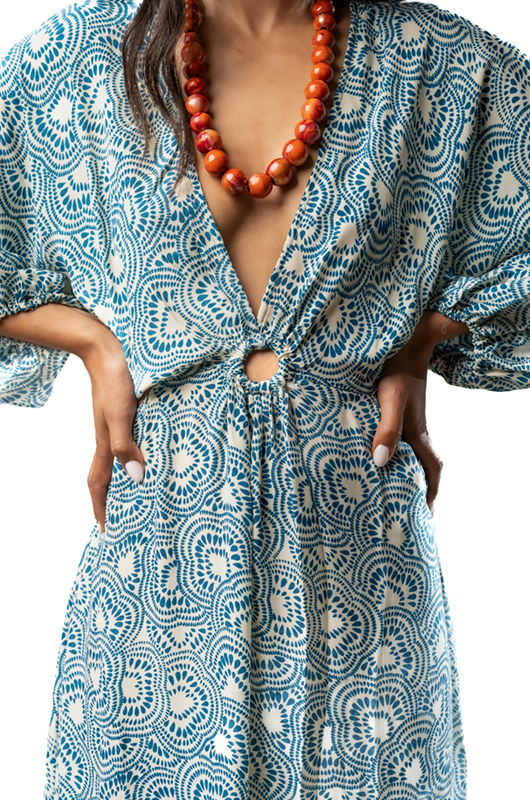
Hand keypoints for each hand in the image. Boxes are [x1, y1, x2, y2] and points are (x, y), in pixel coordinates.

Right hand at [82, 339, 145, 533]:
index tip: (106, 531)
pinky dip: (140, 456)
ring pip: (122, 461)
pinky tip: (155, 456)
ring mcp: (119, 427)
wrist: (109, 350)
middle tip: (127, 521)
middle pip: (108, 477)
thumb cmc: (114, 381)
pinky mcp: (130, 415)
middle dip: (113, 501)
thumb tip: (135, 477)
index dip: (101, 508)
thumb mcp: (120, 414)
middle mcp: (110, 439)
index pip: (99, 484)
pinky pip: (133, 444)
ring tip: (144, 496)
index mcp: (105, 444)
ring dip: (128, 480)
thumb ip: (125, 444)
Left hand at [371, 310, 469, 515]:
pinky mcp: (395, 410)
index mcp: (419, 434)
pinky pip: (396, 439)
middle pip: (422, 466)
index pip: (432, 470)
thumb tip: (381, 462)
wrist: (402, 342)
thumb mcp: (391, 400)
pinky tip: (371, 454)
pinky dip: (389, 452)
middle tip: (403, 511)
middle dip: (416, 489)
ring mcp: (406, 420)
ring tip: (385, 490)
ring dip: (401, 471)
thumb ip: (387, 429)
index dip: (430, 493)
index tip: (425, 515)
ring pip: (408, 453)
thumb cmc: (397, 370)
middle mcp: (416, 430)